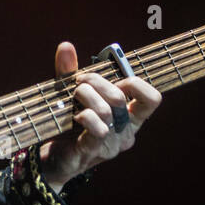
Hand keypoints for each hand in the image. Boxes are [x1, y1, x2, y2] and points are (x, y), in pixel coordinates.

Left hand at [38, 42, 161, 190]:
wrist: (52, 158)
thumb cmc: (68, 124)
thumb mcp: (71, 94)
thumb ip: (70, 71)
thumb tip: (65, 46)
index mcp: (130, 118)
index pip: (152, 99)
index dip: (134, 83)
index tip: (111, 78)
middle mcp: (125, 132)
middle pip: (120, 98)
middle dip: (96, 81)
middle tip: (78, 80)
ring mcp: (111, 145)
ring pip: (107, 111)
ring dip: (86, 95)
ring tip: (73, 95)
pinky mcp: (93, 152)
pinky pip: (98, 130)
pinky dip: (85, 116)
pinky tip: (74, 116)